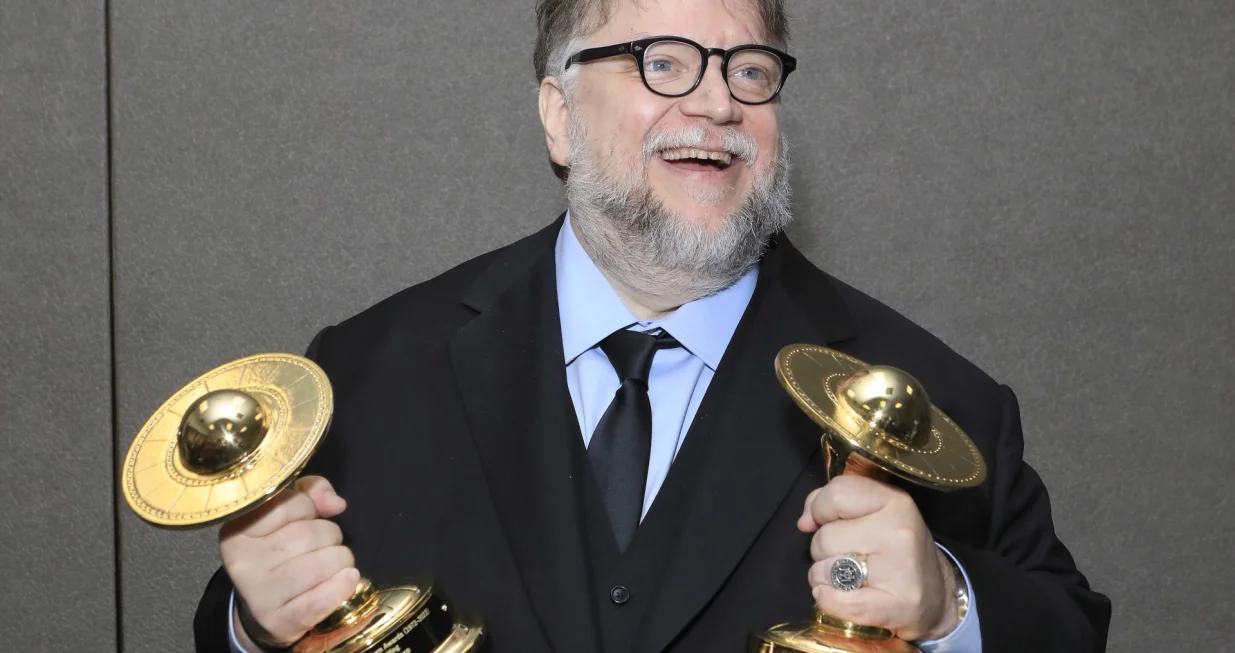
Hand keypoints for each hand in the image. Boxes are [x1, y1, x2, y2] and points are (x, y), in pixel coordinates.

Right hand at [221, 475, 359, 647]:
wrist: (264, 611)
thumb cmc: (279, 554)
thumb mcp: (286, 516)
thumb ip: (310, 494)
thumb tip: (335, 503)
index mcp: (237, 530)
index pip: (289, 504)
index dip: (309, 508)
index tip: (307, 517)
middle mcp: (242, 562)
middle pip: (308, 535)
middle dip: (330, 534)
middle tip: (326, 544)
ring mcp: (259, 594)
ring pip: (322, 564)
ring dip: (341, 560)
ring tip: (334, 563)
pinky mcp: (279, 621)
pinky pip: (322, 599)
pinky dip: (342, 586)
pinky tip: (348, 579)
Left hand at [798, 475, 957, 641]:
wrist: (938, 597)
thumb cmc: (896, 550)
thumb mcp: (875, 513)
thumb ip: (834, 504)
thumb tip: (805, 521)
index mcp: (894, 501)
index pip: (837, 494)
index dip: (820, 509)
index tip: (825, 522)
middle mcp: (898, 530)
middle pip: (825, 536)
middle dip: (822, 549)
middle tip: (844, 556)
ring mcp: (898, 569)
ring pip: (824, 569)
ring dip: (823, 576)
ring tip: (847, 578)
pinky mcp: (894, 605)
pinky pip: (835, 600)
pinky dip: (827, 600)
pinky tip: (840, 596)